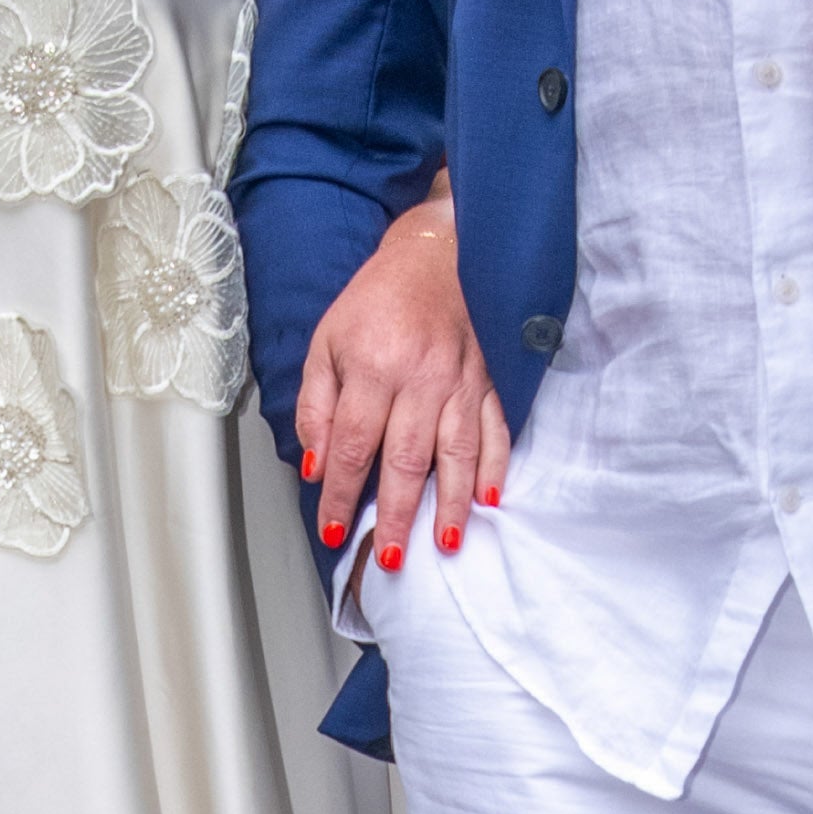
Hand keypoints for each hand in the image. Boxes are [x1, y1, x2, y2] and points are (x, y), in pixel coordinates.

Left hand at [298, 186, 510, 572]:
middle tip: (390, 558)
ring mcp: (461, 381)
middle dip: (396, 515)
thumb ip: (317, 405)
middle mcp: (421, 377)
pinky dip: (495, 467)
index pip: (353, 445)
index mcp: (373, 366)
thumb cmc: (377, 301)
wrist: (436, 255)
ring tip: (443, 543)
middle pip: (406, 459)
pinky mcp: (490, 380)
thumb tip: (315, 464)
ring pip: (457, 453)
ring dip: (449, 503)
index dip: (341, 494)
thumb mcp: (327, 342)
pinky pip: (497, 431)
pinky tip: (490, 500)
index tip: (333, 530)